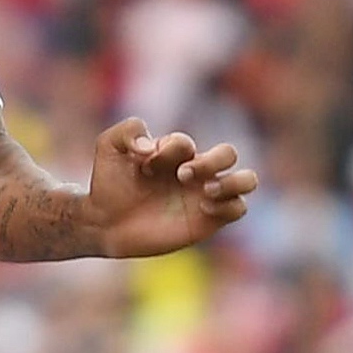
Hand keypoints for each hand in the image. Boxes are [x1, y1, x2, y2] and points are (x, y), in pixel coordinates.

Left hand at [84, 117, 256, 256]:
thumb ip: (127, 130)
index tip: (145, 168)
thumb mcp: (108, 146)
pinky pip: (239, 209)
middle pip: (229, 153)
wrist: (105, 223)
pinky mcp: (209, 221)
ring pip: (247, 180)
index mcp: (175, 152)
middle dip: (211, 161)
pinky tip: (202, 209)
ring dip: (234, 181)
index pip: (185, 143)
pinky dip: (228, 205)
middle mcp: (196, 171)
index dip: (168, 152)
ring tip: (207, 191)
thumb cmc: (108, 183)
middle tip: (182, 177)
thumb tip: (152, 145)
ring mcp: (205, 196)